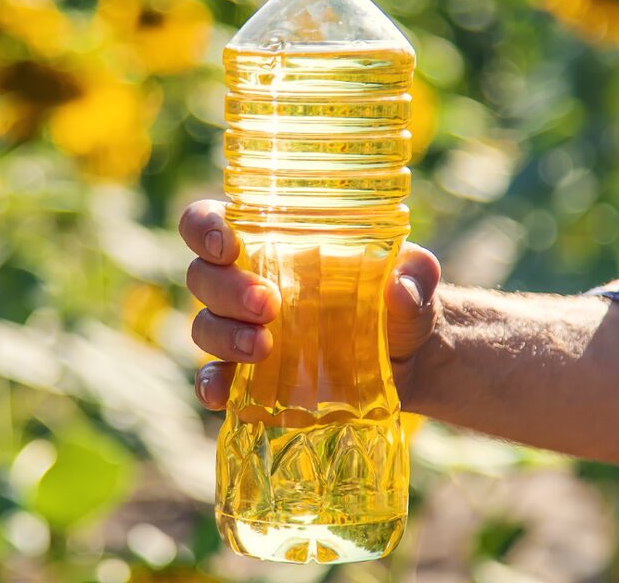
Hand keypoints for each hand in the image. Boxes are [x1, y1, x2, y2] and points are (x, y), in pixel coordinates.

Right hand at [178, 199, 443, 413]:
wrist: (413, 358)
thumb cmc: (401, 298)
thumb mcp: (416, 277)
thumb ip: (416, 272)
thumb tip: (400, 287)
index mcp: (271, 240)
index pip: (209, 222)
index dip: (204, 228)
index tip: (228, 244)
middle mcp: (246, 281)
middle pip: (202, 276)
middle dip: (226, 288)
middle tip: (268, 303)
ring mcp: (244, 330)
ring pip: (205, 325)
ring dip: (224, 336)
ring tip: (263, 347)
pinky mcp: (252, 378)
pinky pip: (216, 379)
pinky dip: (212, 386)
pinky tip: (225, 395)